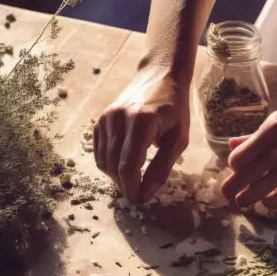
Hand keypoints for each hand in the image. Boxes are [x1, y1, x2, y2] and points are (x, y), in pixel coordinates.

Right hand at [94, 67, 189, 203]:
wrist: (159, 74)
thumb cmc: (174, 108)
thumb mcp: (178, 139)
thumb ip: (162, 167)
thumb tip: (147, 193)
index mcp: (141, 123)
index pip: (128, 166)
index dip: (132, 189)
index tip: (140, 201)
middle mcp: (118, 120)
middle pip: (113, 167)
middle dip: (124, 186)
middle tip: (138, 194)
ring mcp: (106, 118)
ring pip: (103, 161)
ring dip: (116, 177)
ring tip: (132, 181)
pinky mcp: (100, 120)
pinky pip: (98, 151)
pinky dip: (108, 165)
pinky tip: (123, 167)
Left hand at [222, 100, 276, 208]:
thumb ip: (259, 134)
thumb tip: (232, 144)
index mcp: (274, 125)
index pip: (240, 155)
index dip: (234, 167)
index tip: (237, 171)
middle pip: (245, 174)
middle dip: (232, 187)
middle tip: (228, 194)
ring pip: (260, 189)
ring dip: (248, 198)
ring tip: (243, 202)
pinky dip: (271, 203)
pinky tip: (269, 202)